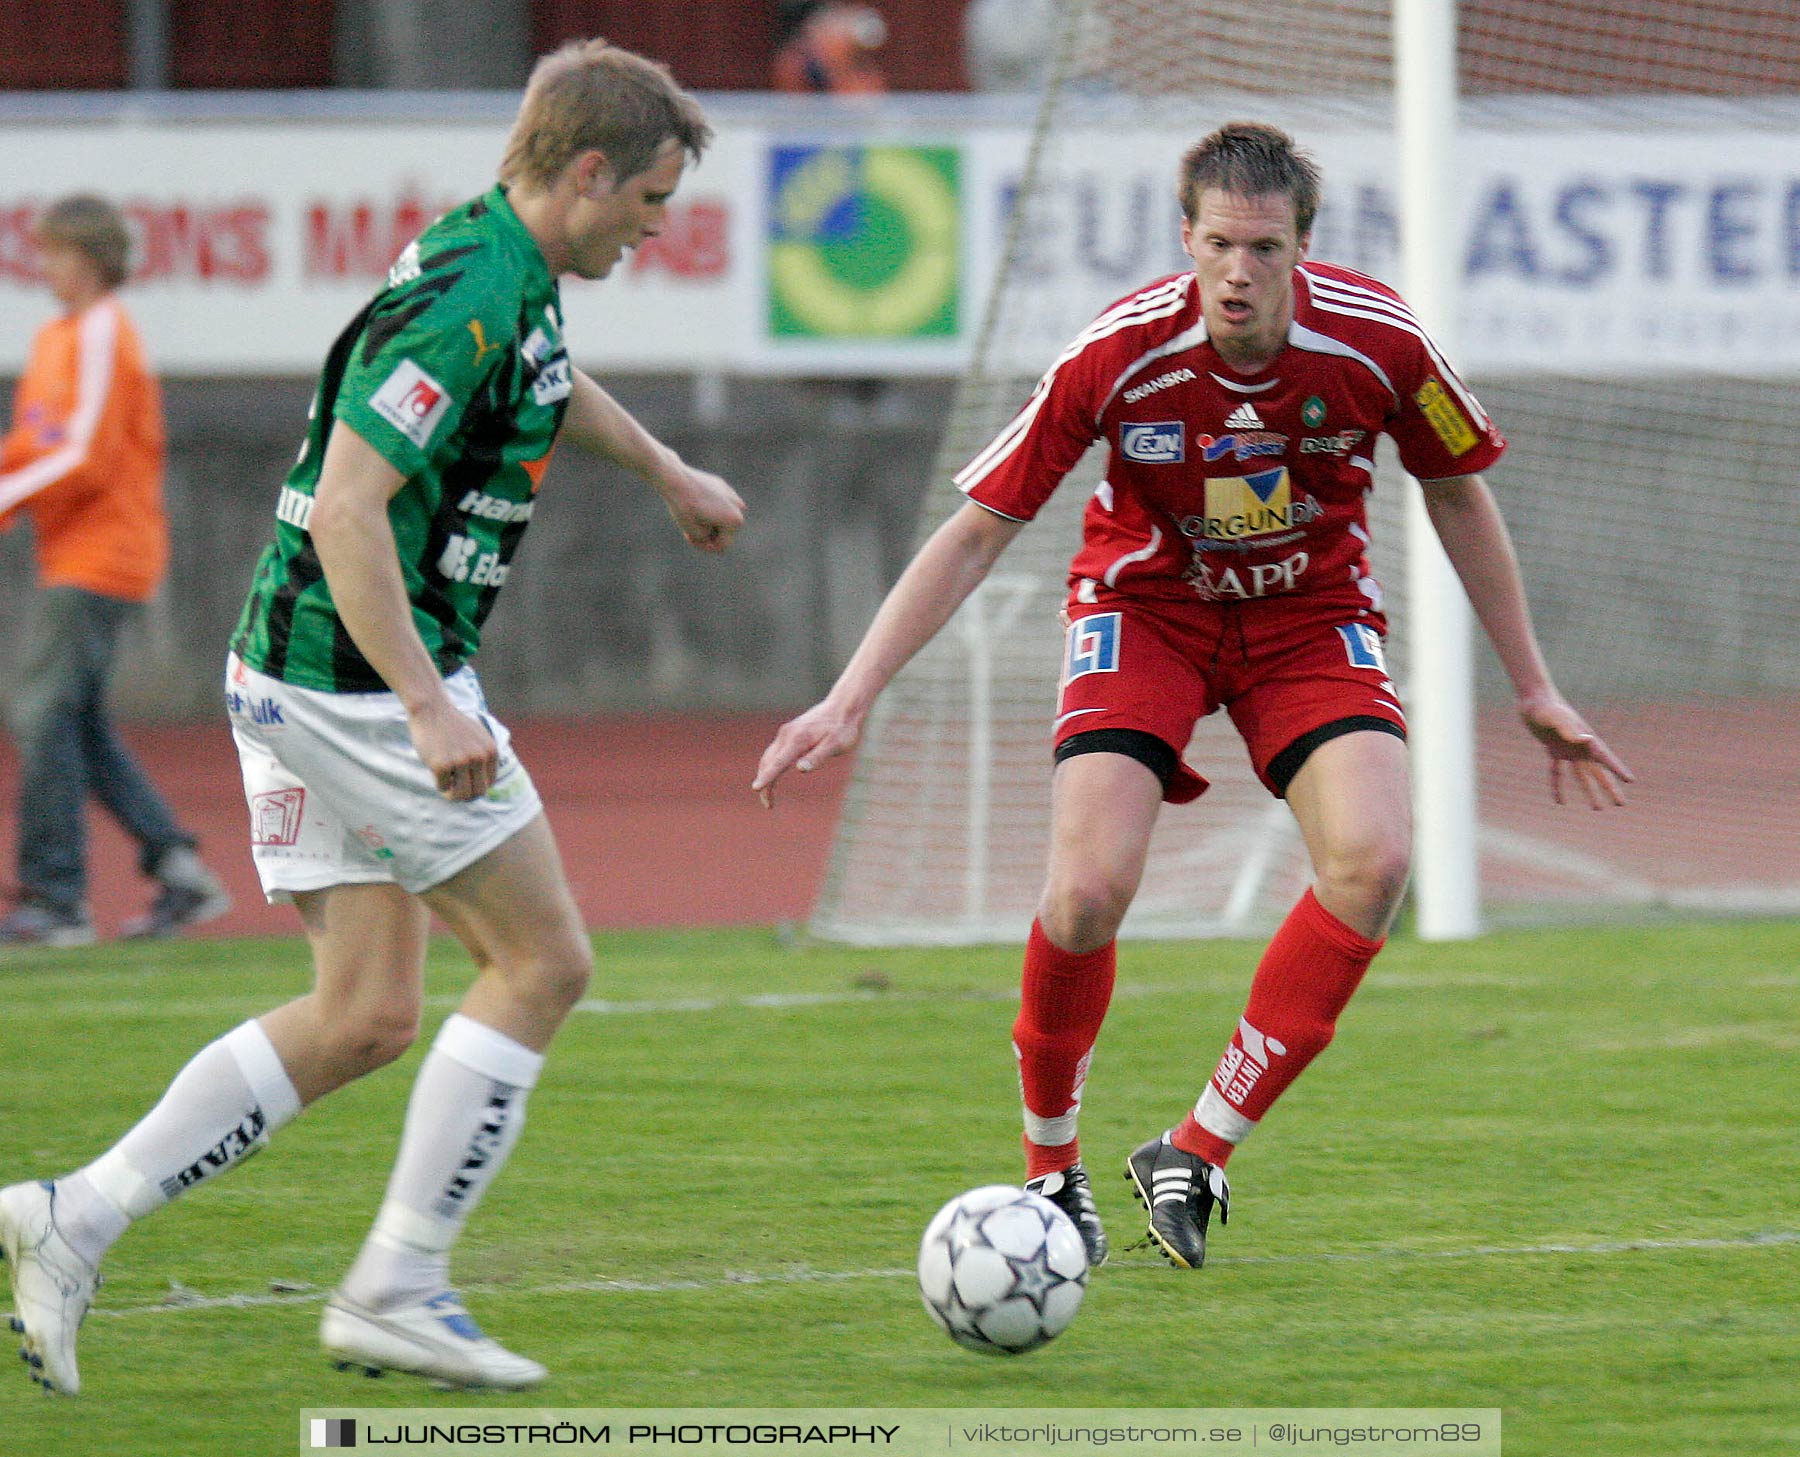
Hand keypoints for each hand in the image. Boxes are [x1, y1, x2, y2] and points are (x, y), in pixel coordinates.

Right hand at [408, 698, 499, 801]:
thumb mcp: (478, 738)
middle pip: (478, 792)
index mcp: (491, 751)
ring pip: (461, 795)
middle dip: (466, 796)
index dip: (476, 786)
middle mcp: (479, 757)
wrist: (432, 709)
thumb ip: (484, 758)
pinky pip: (443, 788)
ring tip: (446, 786)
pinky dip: (439, 784)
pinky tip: (436, 773)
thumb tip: (484, 789)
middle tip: (454, 791)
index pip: (489, 784)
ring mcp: (460, 761)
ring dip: (453, 795)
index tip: (464, 782)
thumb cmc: (453, 725)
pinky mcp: (441, 765)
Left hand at [658, 461, 744, 552]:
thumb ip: (706, 541)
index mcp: (735, 521)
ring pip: (722, 518)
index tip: (689, 536)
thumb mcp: (693, 533)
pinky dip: (708, 508)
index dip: (704, 546)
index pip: (722, 545)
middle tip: (688, 528)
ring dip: (709, 521)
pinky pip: (718, 504)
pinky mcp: (722, 486)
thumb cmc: (684, 506)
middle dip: (708, 533)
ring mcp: (732, 494)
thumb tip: (712, 535)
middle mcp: (739, 507)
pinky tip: (694, 503)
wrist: (674, 477)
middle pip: (724, 532)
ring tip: (692, 516)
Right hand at [752, 700, 862, 807]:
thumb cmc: (842, 729)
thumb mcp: (835, 745)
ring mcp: (786, 733)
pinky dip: (770, 766)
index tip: (756, 788)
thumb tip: (800, 769)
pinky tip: (772, 775)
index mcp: (797, 739)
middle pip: (768, 762)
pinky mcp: (788, 734)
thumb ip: (818, 757)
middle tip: (768, 805)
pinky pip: (774, 752)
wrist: (842, 707)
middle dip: (765, 782)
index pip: (778, 762)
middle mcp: (787, 735)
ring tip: (768, 796)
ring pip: (768, 757)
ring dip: (765, 775)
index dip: (767, 777)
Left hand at [1519, 694, 1633, 809]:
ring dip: (1589, 791)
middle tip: (1620, 804)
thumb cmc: (1546, 707)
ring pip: (1581, 775)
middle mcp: (1580, 746)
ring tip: (1598, 808)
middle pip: (1598, 771)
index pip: (1604, 757)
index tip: (1631, 781)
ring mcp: (1568, 748)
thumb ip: (1568, 728)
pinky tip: (1559, 801)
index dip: (1617, 769)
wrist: (1533, 699)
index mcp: (1585, 738)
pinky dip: (1558, 785)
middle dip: (1609, 787)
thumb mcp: (1555, 717)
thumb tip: (1584, 740)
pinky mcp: (1553, 749)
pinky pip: (1557, 772)